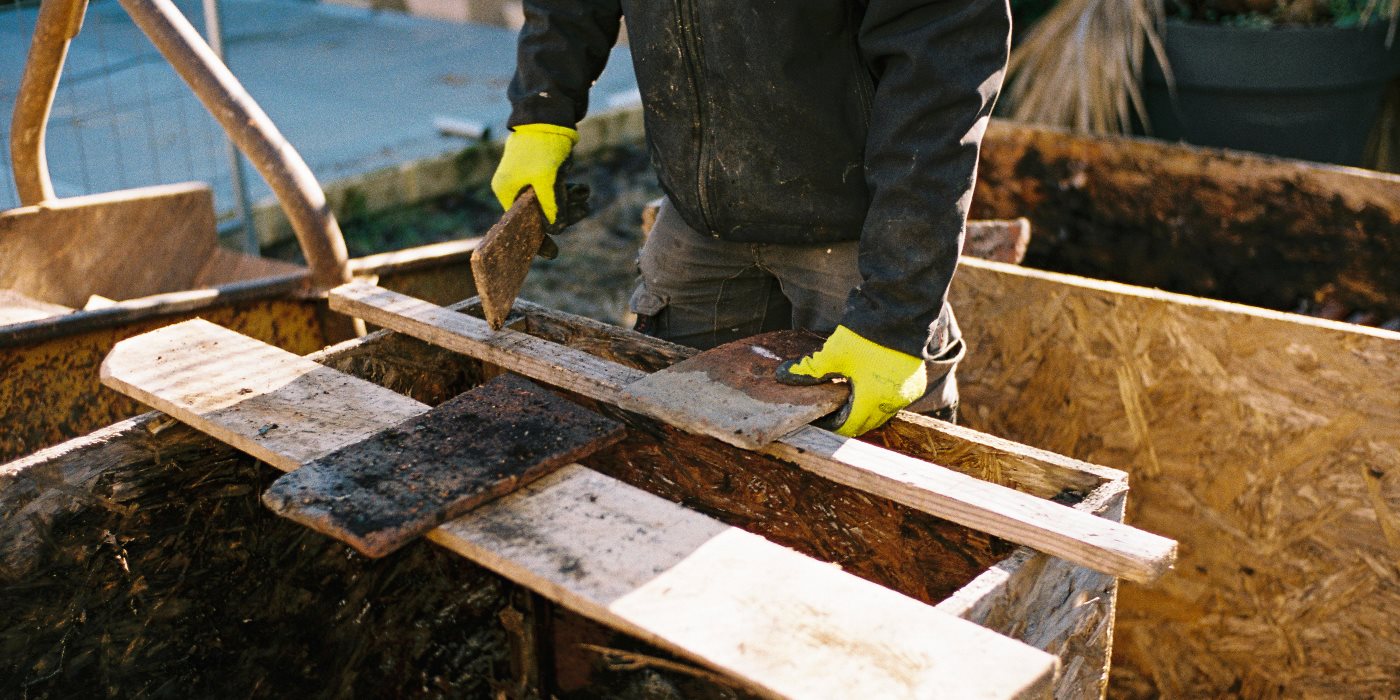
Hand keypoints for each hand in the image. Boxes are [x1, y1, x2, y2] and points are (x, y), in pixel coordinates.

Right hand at [491, 123, 577, 223]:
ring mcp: (526, 176)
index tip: (558, 245)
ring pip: (550, 200)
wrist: (548, 114)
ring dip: (570, 200)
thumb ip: (552, 207)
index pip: (524, 222)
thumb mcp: (547, 181)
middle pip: (540, 212)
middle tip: (583, 208)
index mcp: (506, 190)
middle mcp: (513, 185)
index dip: (543, 232)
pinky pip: (555, 188)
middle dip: (563, 211)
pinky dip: (568, 190)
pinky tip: (582, 188)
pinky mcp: (540, 169)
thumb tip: (556, 229)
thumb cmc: (543, 147)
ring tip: (584, 193)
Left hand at [775, 325, 925, 436]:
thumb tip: (784, 375)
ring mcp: (907, 393)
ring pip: (881, 412)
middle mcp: (893, 402)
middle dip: (848, 418)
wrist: (899, 315)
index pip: (849, 426)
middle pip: (866, 422)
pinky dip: (880, 398)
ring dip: (865, 408)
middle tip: (831, 408)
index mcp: (873, 400)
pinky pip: (894, 400)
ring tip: (847, 395)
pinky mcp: (915, 382)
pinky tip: (867, 385)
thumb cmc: (866, 336)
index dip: (832, 424)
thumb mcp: (833, 354)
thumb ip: (810, 370)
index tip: (821, 416)